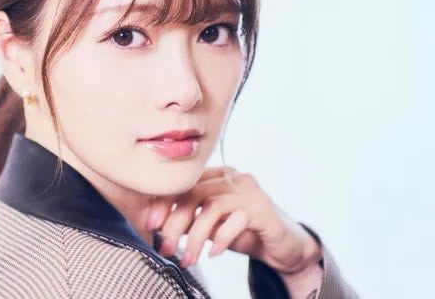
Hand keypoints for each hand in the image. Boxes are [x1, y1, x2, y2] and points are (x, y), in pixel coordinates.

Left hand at [145, 166, 321, 273]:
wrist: (284, 247)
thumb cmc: (243, 233)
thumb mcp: (211, 226)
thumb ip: (188, 220)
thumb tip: (156, 225)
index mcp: (217, 175)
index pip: (183, 183)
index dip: (163, 202)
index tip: (149, 224)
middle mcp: (233, 177)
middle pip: (193, 193)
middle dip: (174, 222)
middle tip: (164, 246)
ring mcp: (249, 191)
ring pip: (211, 208)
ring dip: (195, 236)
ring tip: (187, 259)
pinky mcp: (262, 210)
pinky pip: (235, 221)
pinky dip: (220, 239)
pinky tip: (213, 254)